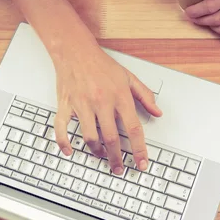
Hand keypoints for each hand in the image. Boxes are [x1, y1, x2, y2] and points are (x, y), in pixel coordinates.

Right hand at [53, 43, 161, 174]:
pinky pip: (62, 128)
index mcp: (119, 97)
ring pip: (89, 137)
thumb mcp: (128, 77)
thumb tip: (157, 112)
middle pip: (111, 138)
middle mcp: (101, 102)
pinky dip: (64, 142)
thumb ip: (145, 95)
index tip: (141, 163)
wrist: (75, 51)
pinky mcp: (65, 104)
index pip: (133, 128)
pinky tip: (70, 151)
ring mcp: (82, 104)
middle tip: (119, 169)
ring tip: (101, 156)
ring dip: (96, 151)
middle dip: (116, 158)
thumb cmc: (101, 64)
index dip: (139, 149)